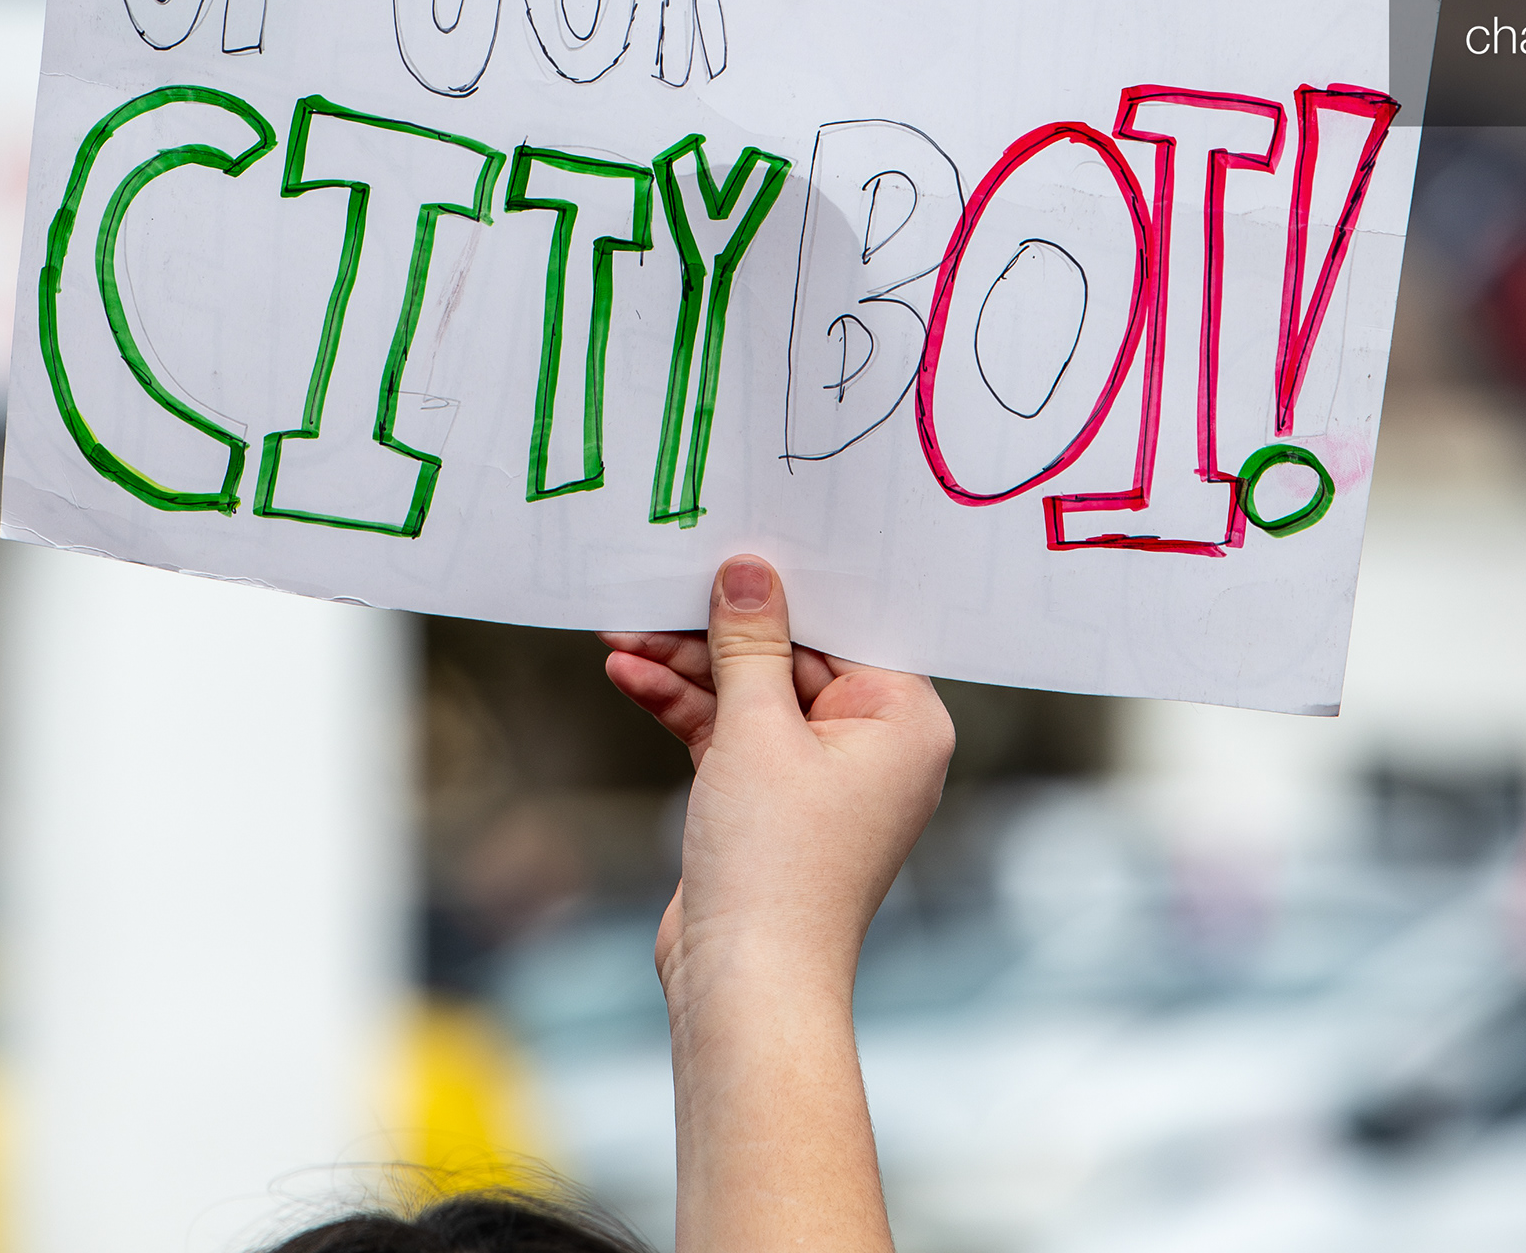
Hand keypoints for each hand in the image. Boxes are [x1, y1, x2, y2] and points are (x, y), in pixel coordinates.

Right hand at [602, 557, 955, 1013]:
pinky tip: (629, 675)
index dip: (788, 585)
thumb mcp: (756, 729)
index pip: (846, 624)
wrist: (744, 982)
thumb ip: (750, 641)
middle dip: (717, 629)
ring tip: (619, 632)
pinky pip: (732, 732)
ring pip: (753, 692)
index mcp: (906, 720)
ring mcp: (823, 775)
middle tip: (656, 586)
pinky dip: (684, 708)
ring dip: (687, 666)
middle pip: (792, 655)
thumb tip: (748, 570)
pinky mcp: (772, 800)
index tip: (735, 545)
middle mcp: (875, 744)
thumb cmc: (774, 861)